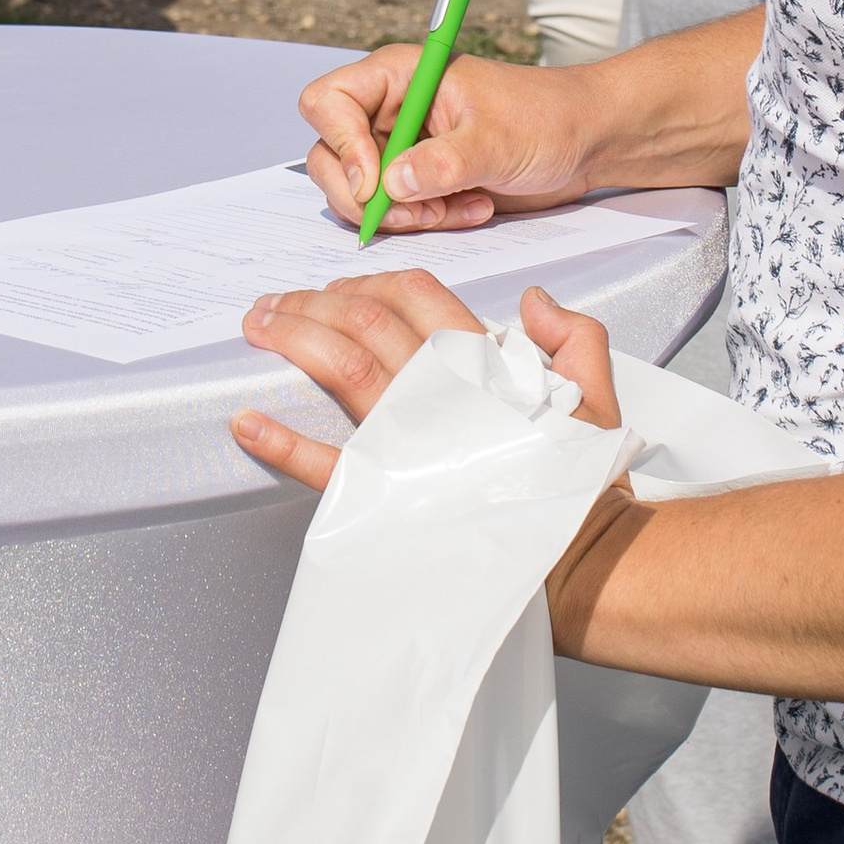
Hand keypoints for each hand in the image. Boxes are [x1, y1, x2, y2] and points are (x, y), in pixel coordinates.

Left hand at [231, 275, 619, 492]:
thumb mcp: (597, 399)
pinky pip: (326, 465)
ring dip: (293, 338)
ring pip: (342, 367)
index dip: (371, 283)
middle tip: (276, 303)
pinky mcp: (388, 496)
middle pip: (366, 321)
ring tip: (258, 328)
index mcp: (485, 368)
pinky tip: (247, 422)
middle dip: (313, 302)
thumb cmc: (581, 486)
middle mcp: (441, 394)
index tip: (340, 287)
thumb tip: (533, 300)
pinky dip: (281, 442)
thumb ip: (573, 338)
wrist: (580, 560)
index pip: (419, 298)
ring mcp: (411, 443)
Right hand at [298, 46, 610, 233]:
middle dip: (367, 197)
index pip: (328, 101)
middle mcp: (389, 110)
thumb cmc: (548, 117)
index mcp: (398, 76)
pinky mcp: (418, 181)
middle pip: (330, 156)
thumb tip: (391, 184)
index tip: (375, 183)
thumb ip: (444, 162)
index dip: (341, 144)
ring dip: (403, 215)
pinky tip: (472, 209)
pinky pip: (395, 212)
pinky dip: (426, 222)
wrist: (585, 141)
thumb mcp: (497, 140)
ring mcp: (400, 147)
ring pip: (360, 193)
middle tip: (413, 215)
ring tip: (457, 209)